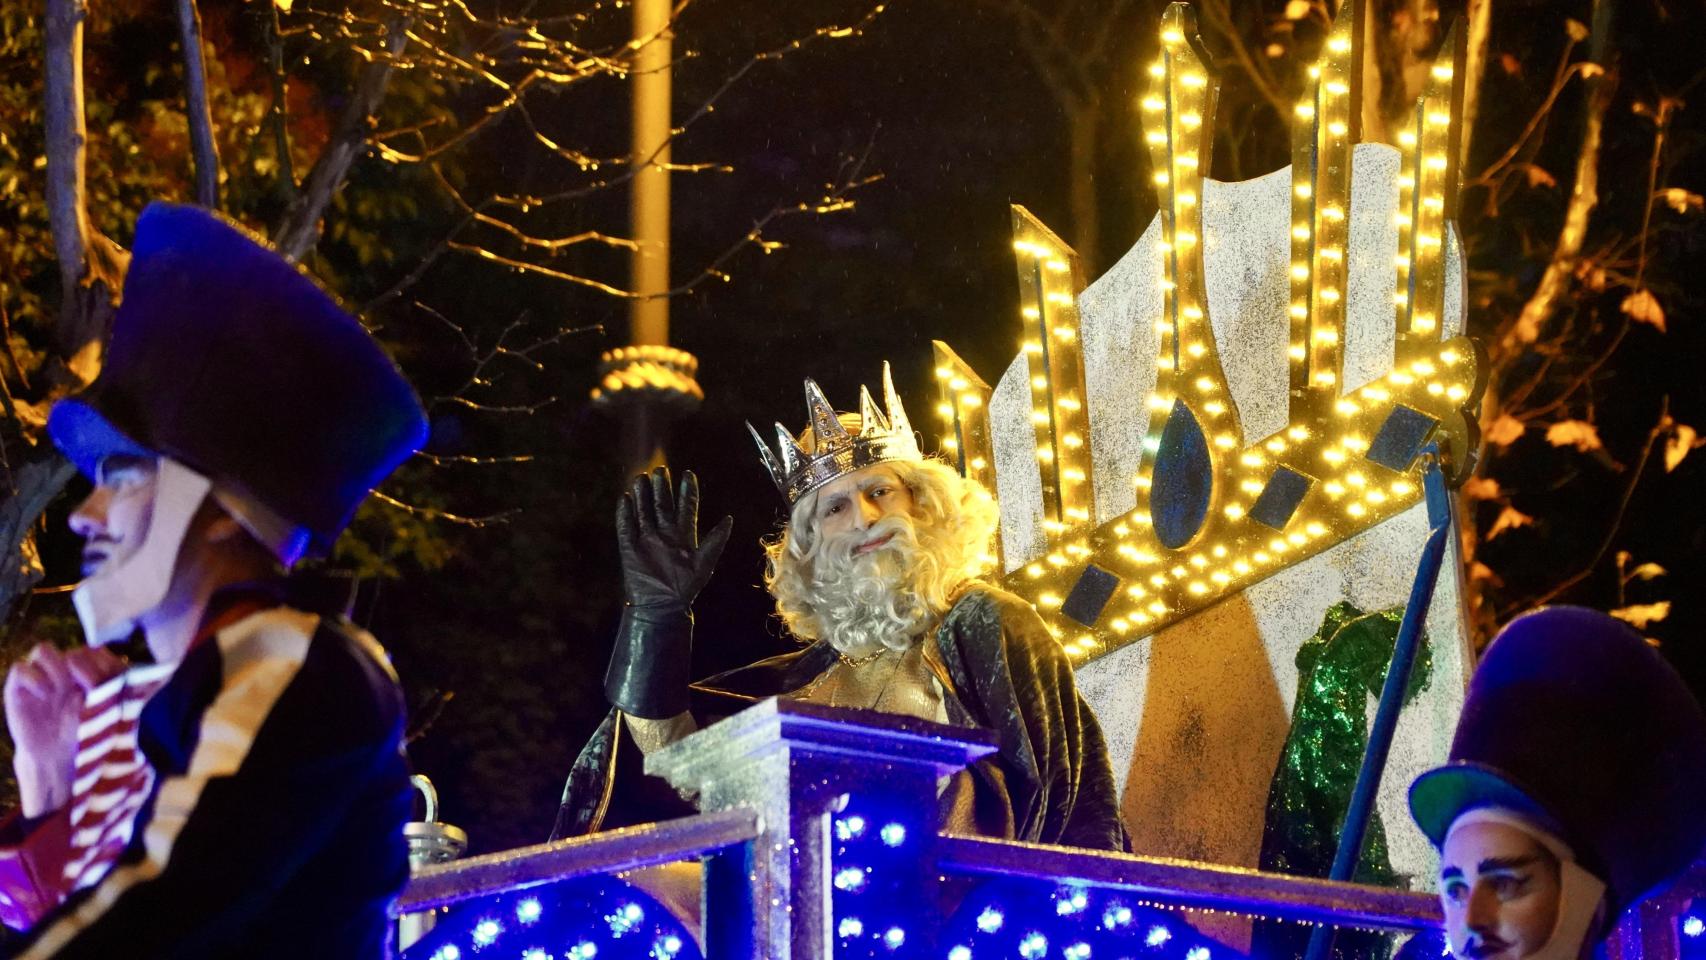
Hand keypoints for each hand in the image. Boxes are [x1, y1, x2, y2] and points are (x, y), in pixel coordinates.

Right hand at [5, 643, 125, 816]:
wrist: (56, 758)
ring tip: (61, 690)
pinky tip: (45, 694)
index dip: (104, 664)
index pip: (96, 651)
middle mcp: (64, 671)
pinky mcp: (18, 688)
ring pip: (44, 650)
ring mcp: (40, 677)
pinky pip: (21, 668)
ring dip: (55, 668)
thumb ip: (131, 690)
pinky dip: (33, 678)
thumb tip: (163, 670)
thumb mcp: (113, 713)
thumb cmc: (87, 735)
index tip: (109, 685)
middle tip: (87, 690)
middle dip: (84, 667)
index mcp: (87, 672)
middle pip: (74, 650)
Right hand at [605, 467, 731, 717]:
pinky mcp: (630, 548)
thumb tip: (730, 518)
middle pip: (662, 505)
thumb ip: (716, 539)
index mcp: (684, 535)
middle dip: (661, 488)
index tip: (687, 473)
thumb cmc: (687, 586)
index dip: (687, 491)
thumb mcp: (705, 561)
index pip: (686, 507)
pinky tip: (625, 498)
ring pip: (643, 511)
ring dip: (642, 495)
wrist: (664, 606)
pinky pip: (626, 527)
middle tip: (660, 470)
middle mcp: (665, 534)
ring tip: (642, 477)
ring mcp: (646, 540)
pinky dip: (625, 513)